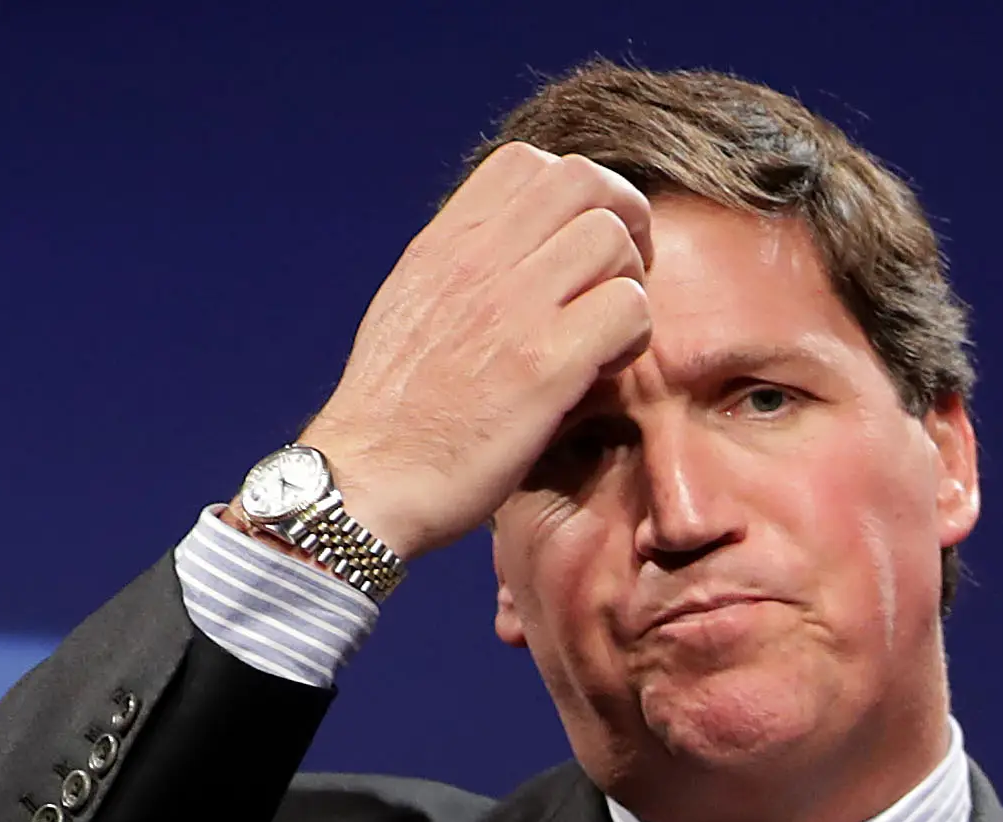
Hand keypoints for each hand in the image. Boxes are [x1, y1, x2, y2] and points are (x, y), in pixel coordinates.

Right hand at [294, 145, 658, 562]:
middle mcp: (477, 259)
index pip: (528, 162)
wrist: (367, 478)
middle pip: (584, 181)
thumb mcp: (414, 307)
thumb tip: (520, 248)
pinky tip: (605, 370)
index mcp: (445, 243)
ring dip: (630, 284)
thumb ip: (466, 268)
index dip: (579, 194)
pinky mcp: (544, 364)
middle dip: (624, 222)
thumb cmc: (396, 410)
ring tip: (608, 334)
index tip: (585, 246)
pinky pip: (627, 309)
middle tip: (623, 279)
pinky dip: (635, 336)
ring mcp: (512, 307)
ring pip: (613, 240)